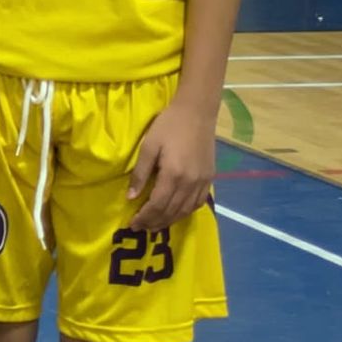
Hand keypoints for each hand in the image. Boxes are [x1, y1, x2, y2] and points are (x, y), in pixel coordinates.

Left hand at [128, 94, 216, 231]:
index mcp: (173, 174)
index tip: (132, 224)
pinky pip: (197, 203)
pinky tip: (175, 214)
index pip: (157, 205)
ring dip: (169, 221)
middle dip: (154, 222)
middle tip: (140, 229)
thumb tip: (131, 197)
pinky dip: (185, 212)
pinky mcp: (209, 179)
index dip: (144, 217)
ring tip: (154, 226)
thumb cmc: (168, 126)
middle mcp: (190, 183)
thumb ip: (140, 173)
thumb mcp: (149, 146)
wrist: (197, 113)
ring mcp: (203, 182)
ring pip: (185, 210)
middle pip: (171, 211)